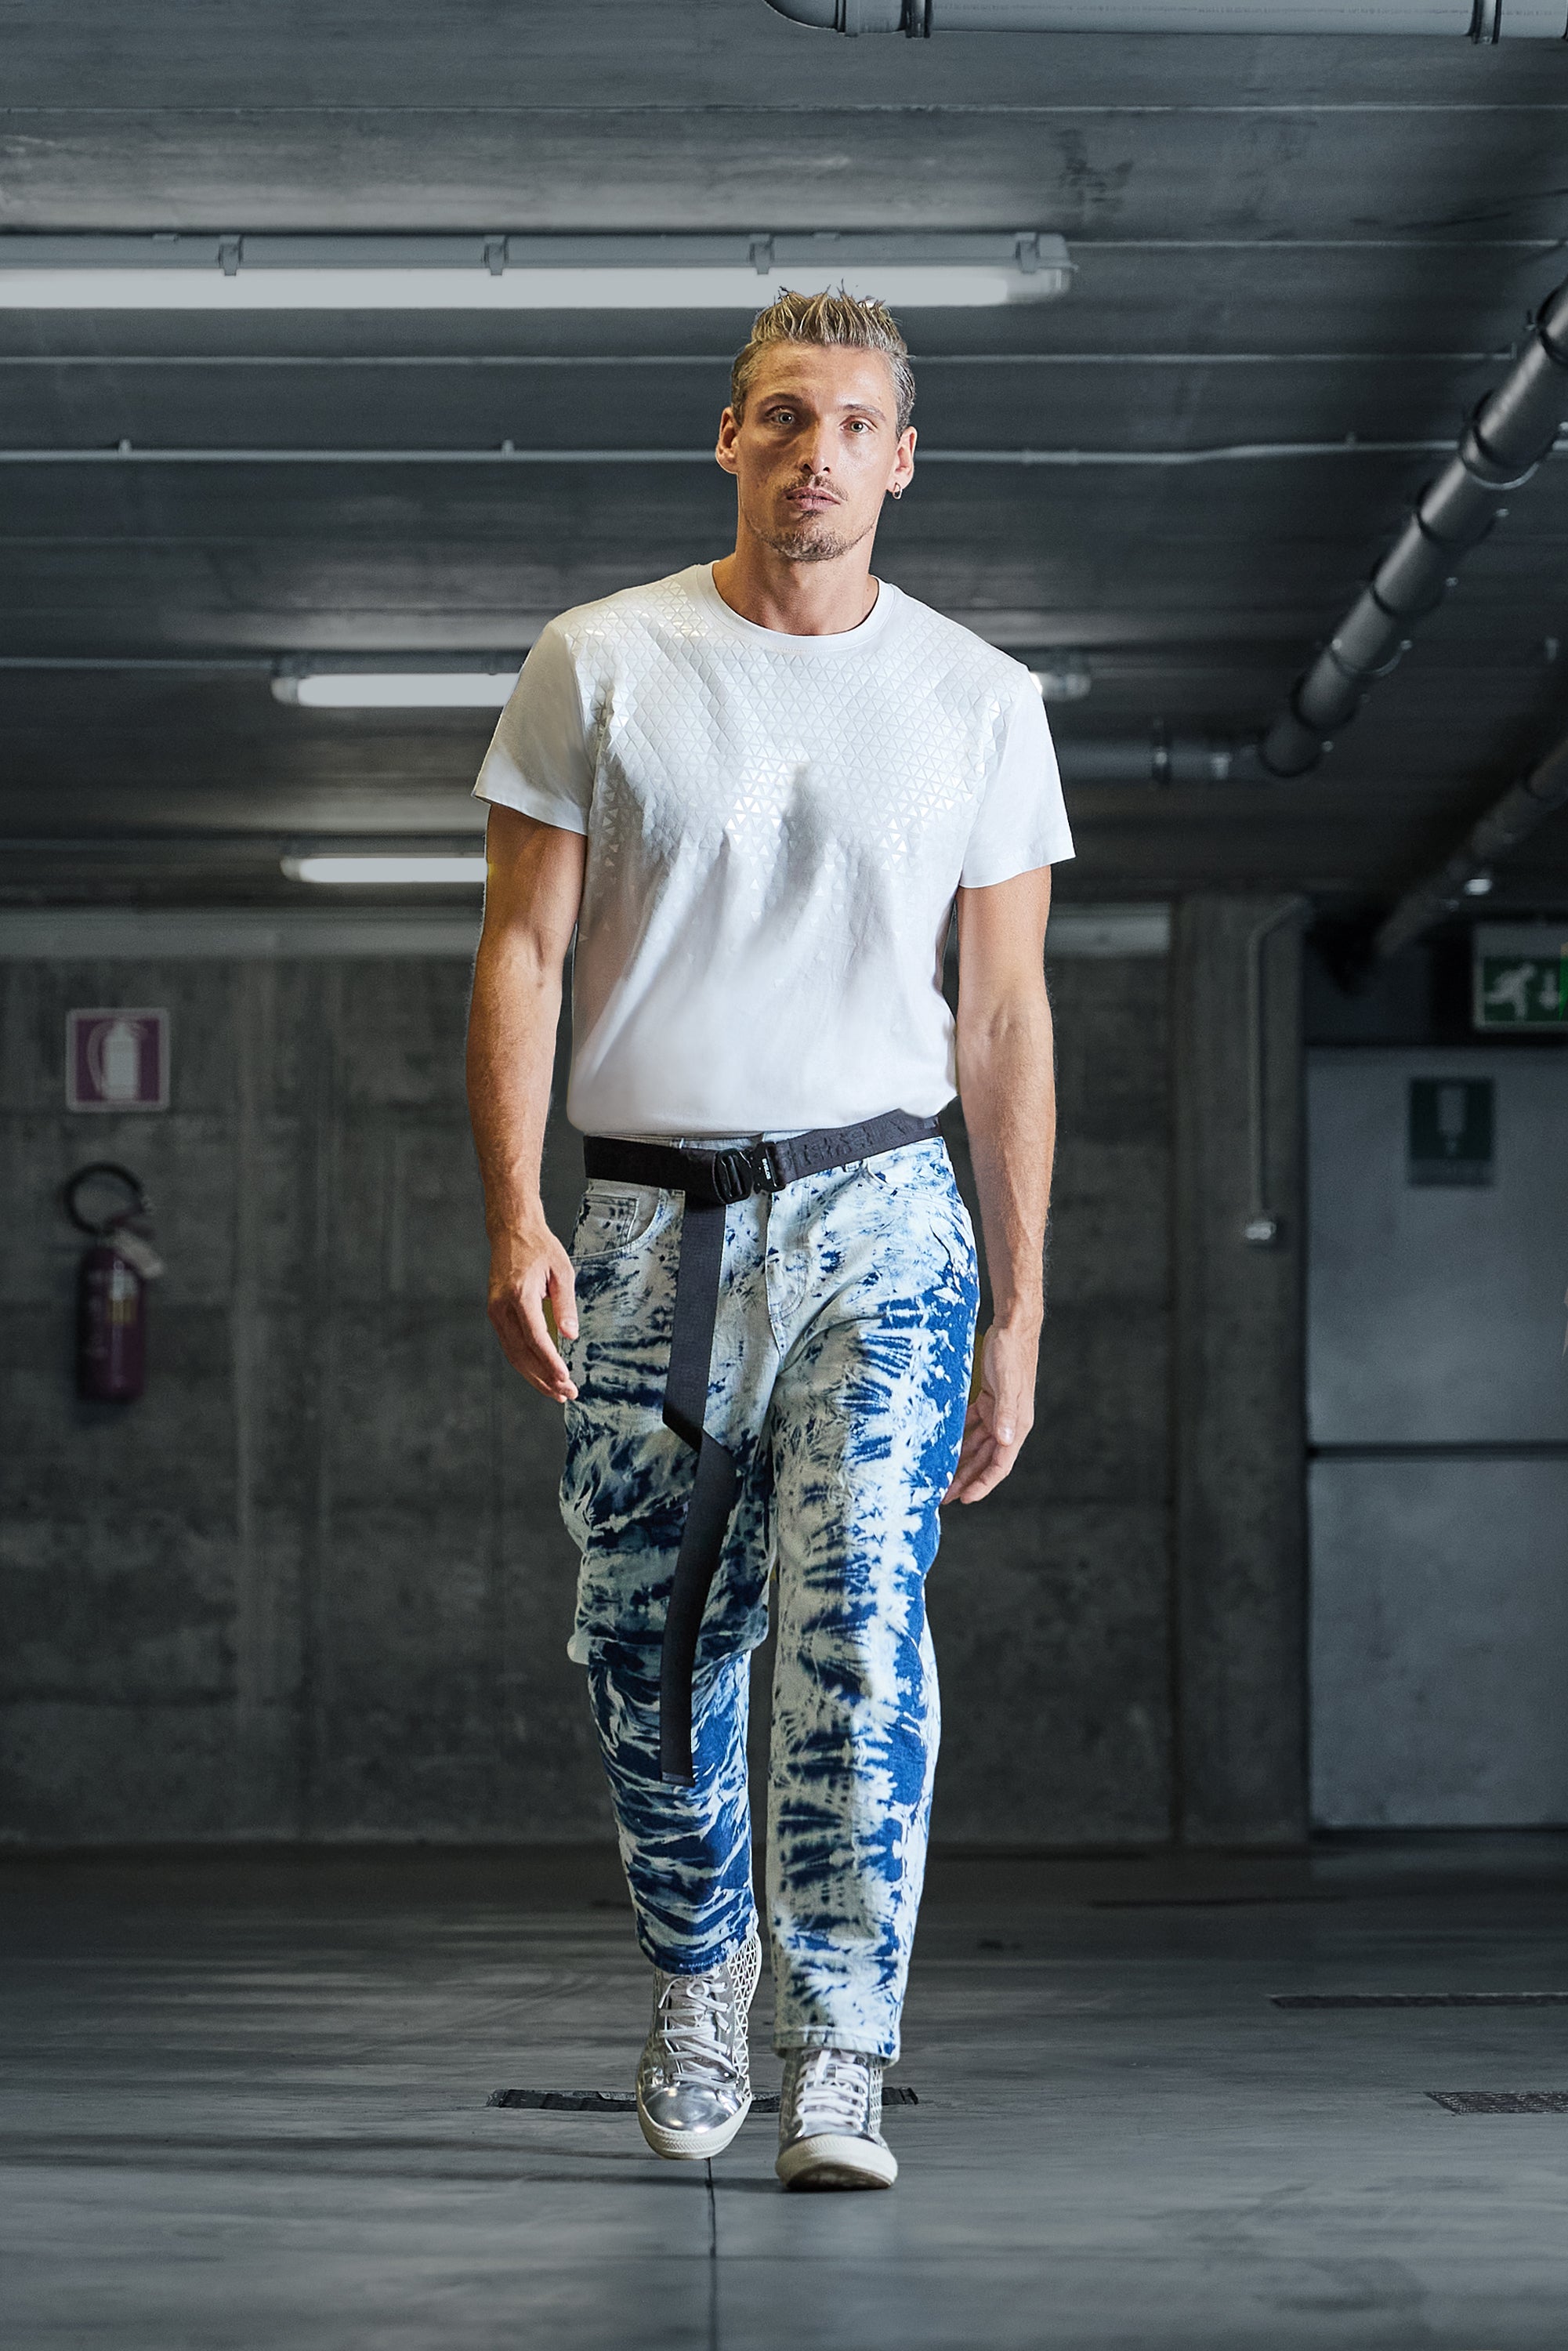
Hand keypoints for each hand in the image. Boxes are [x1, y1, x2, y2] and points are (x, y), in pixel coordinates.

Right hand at [487, 1220, 579, 1401]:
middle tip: (567, 1393)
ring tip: (556, 1392)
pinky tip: (541, 1374)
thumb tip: (571, 1336)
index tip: (565, 1379)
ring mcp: (495, 1312)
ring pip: (513, 1354)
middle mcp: (502, 1307)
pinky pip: (510, 1345)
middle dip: (544, 1377)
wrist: (511, 1231)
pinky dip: (525, 1363)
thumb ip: (566, 1305)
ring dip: (534, 1376)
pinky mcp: (495, 1314)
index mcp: (519, 1295)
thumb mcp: (562, 1271)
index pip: (535, 1337)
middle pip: (521, 1353)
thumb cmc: (540, 1248)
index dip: (550, 1362)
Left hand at [943, 1320, 1037, 1503]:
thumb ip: (1006, 1411)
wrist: (1013, 1326)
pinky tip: (943, 1447)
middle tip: (944, 1496)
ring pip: (977, 1447)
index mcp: (1016, 1425)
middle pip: (985, 1461)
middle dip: (967, 1480)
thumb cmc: (1011, 1352)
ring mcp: (997, 1413)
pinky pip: (971, 1427)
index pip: (1000, 1464)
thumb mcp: (1007, 1382)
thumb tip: (1005, 1440)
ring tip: (941, 1477)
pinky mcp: (988, 1401)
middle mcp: (1007, 1424)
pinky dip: (959, 1439)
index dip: (983, 1483)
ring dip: (961, 1463)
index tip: (966, 1499)